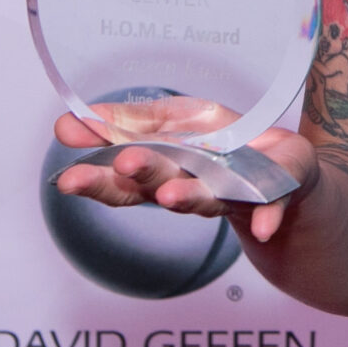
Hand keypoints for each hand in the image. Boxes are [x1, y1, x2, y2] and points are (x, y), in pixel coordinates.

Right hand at [52, 104, 319, 242]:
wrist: (279, 168)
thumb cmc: (220, 143)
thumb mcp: (171, 119)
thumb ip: (127, 122)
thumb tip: (74, 119)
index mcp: (162, 168)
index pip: (122, 179)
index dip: (96, 178)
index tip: (68, 178)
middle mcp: (190, 186)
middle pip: (158, 186)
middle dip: (139, 177)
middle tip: (122, 167)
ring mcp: (230, 193)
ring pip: (206, 198)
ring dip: (188, 197)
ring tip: (171, 196)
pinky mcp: (271, 195)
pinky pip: (270, 207)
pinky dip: (267, 217)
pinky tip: (263, 227)